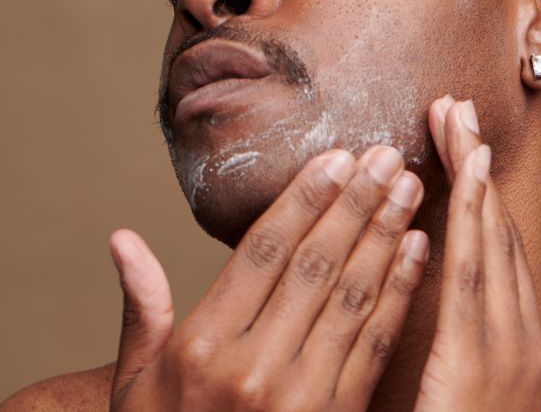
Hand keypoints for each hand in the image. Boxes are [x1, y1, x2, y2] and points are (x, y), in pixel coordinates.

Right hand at [108, 146, 429, 410]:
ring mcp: (302, 396)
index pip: (261, 252)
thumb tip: (122, 238)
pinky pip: (376, 344)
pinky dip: (400, 293)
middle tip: (387, 154)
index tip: (336, 156)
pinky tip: (417, 251)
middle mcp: (254, 368)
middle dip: (355, 203)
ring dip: (387, 235)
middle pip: (315, 265)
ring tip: (409, 188)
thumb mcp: (136, 383)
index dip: (303, 199)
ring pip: (353, 296)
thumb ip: (140, 308)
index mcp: (202, 347)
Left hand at [414, 97, 540, 410]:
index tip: (457, 145)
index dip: (473, 197)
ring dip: (474, 179)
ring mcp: (512, 354)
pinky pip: (476, 281)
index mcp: (513, 354)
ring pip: (490, 247)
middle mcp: (523, 345)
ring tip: (459, 121)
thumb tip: (413, 301)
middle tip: (456, 108)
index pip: (488, 257)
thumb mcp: (457, 403)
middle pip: (494, 238)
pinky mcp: (488, 367)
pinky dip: (472, 224)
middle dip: (476, 170)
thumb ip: (447, 356)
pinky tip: (465, 179)